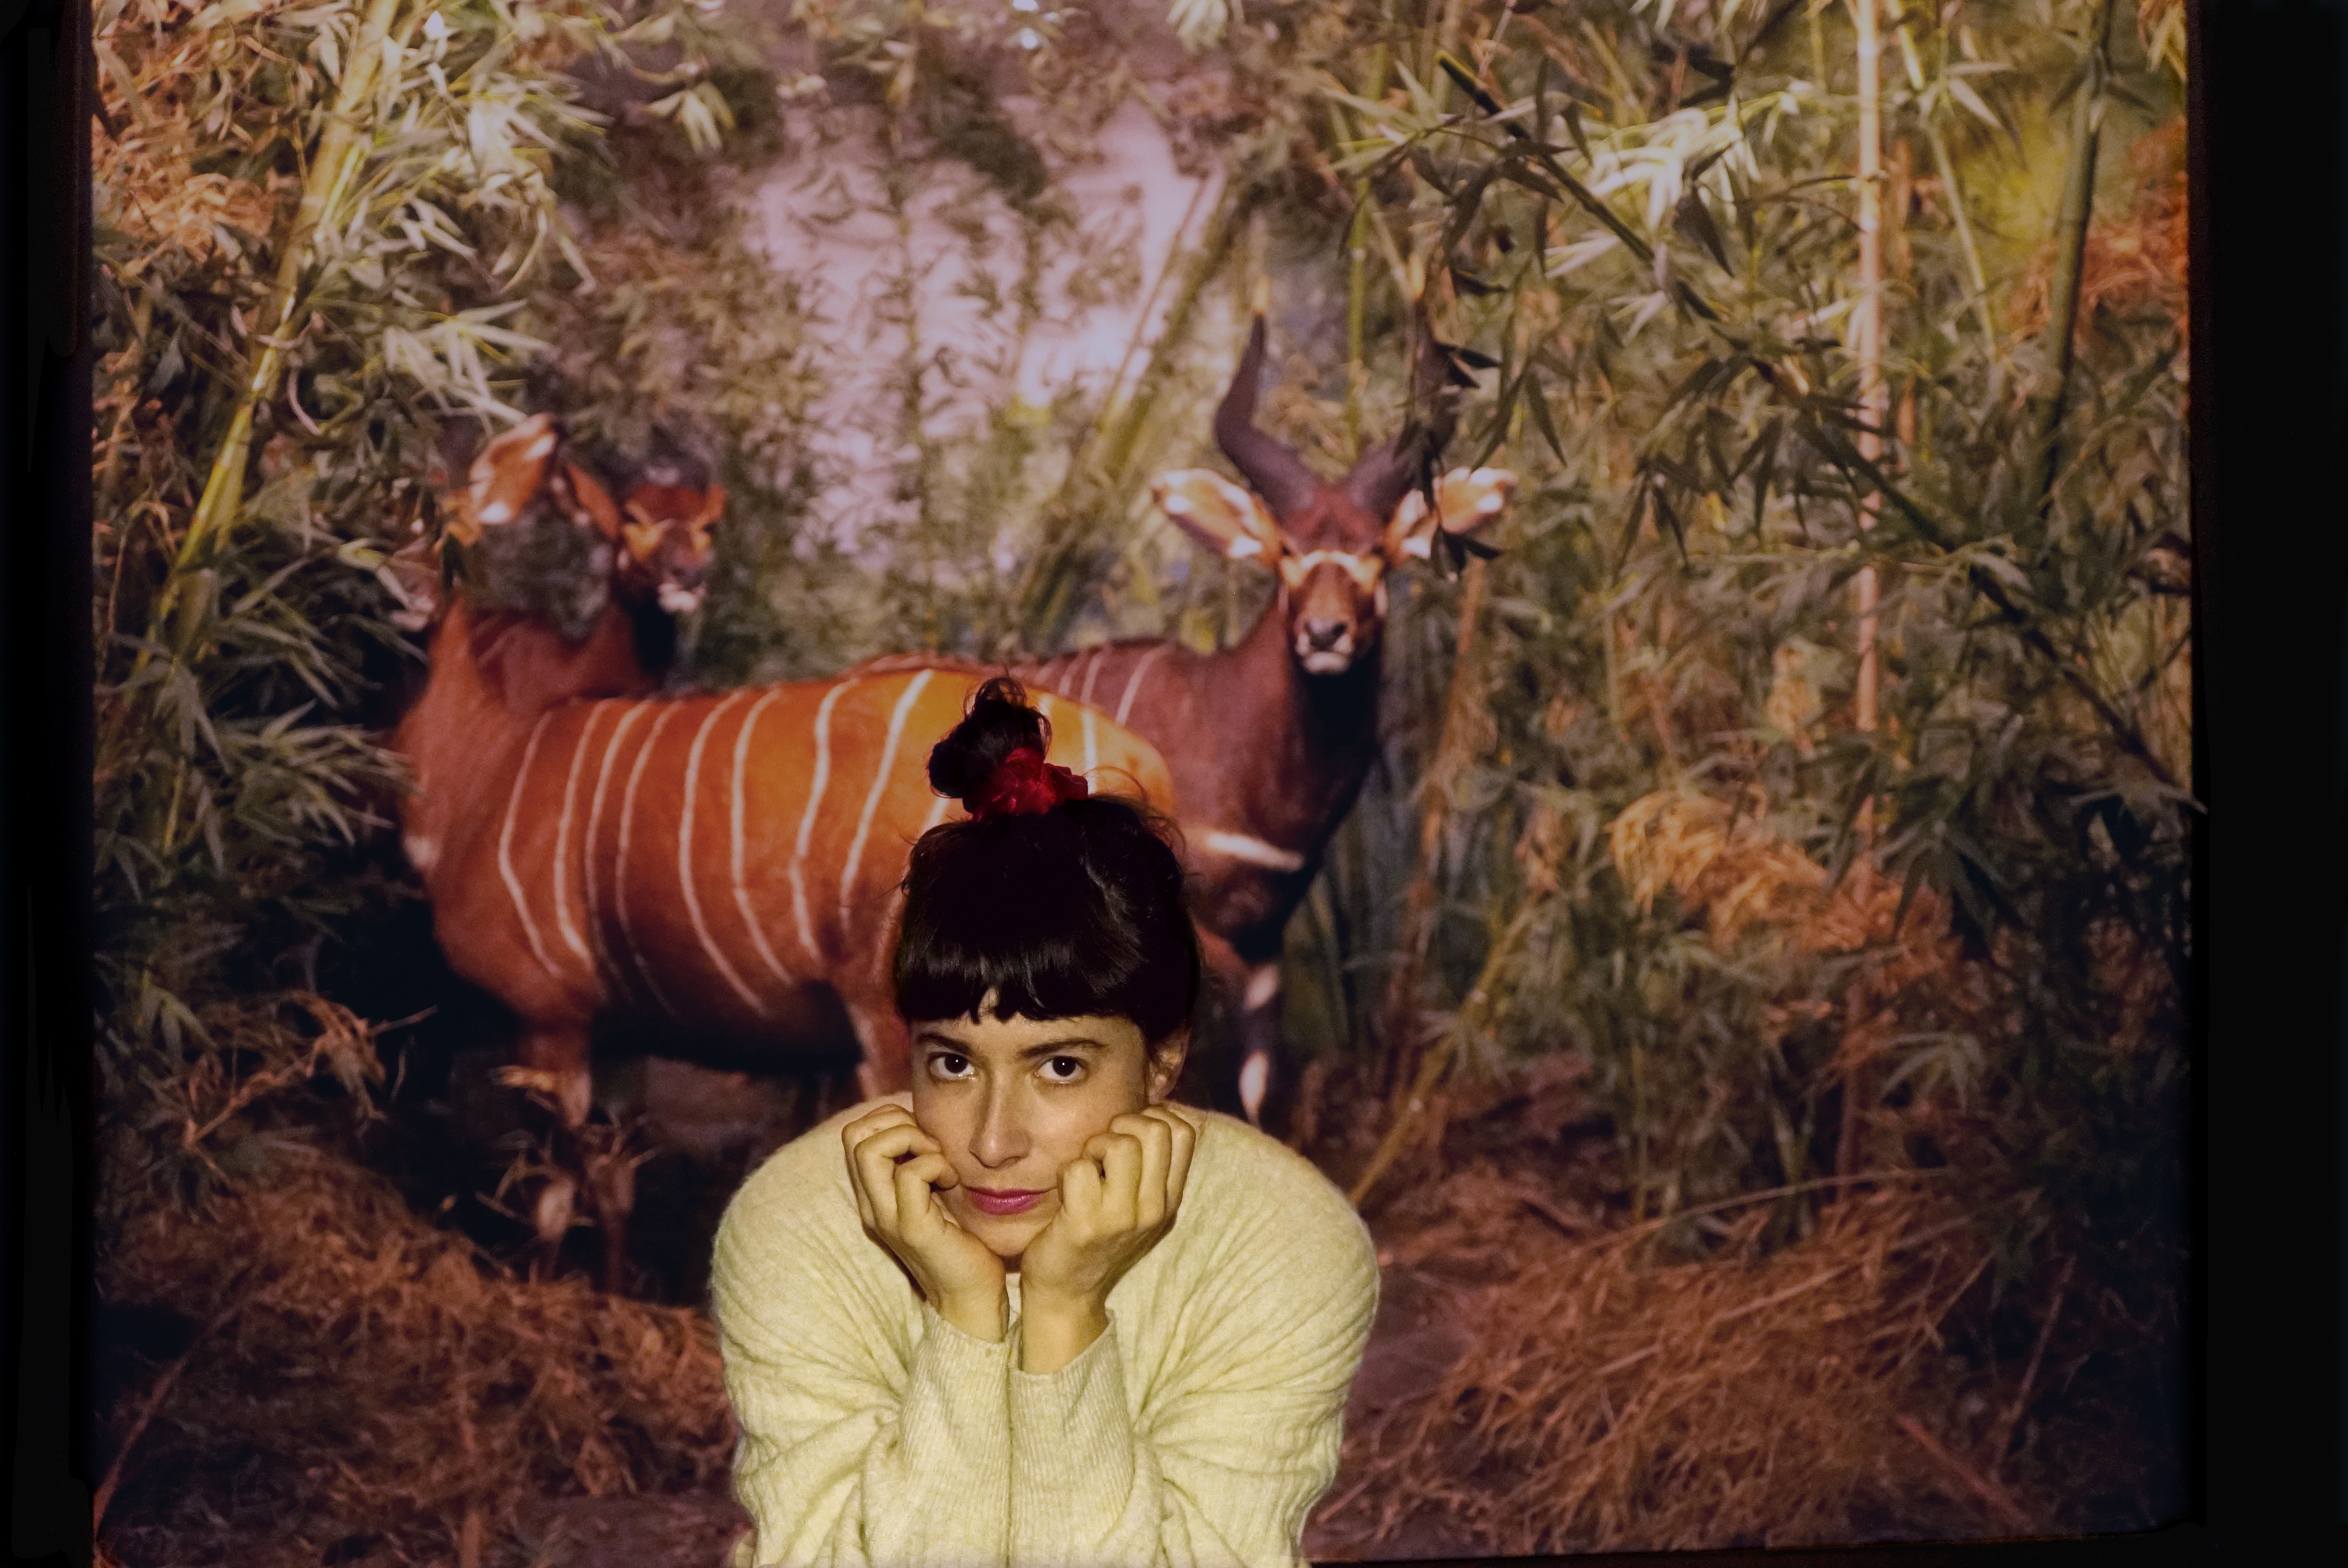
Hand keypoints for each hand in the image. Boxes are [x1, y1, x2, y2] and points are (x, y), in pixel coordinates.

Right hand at [842, 1104, 1006, 1341]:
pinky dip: (934, 1164)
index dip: (890, 1120)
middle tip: (931, 1146)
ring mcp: (887, 1217)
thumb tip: (928, 1120)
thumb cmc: (963, 1240)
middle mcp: (871, 1204)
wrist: (972, 1297)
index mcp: (874, 1194)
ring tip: (940, 1163)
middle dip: (897, 1122)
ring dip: (914, 1140)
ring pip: (871, 1150)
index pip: (854, 1134)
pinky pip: (910, 1175)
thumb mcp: (935, 1192)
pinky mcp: (912, 1228)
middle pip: (854, 1135)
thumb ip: (922, 1162)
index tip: (925, 1138)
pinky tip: (953, 1181)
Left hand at [1018, 1105, 1197, 1372]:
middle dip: (1122, 1125)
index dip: (1153, 1117)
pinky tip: (1066, 1192)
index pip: (1184, 1132)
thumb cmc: (1098, 1237)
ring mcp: (1122, 1218)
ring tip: (1086, 1168)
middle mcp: (1154, 1208)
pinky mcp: (1086, 1224)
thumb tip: (1150, 1111)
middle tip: (1102, 1150)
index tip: (1129, 1133)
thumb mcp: (1139, 1205)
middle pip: (1155, 1130)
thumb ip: (1151, 1166)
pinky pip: (1079, 1169)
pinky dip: (1067, 1171)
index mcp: (1170, 1199)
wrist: (1068, 1292)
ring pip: (1119, 1145)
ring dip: (1093, 1145)